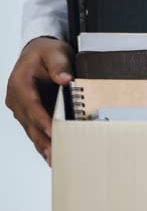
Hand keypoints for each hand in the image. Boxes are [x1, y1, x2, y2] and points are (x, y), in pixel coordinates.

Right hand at [6, 37, 72, 165]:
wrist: (39, 51)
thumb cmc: (46, 52)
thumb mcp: (55, 52)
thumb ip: (60, 65)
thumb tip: (65, 79)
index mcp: (20, 83)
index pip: (31, 105)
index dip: (42, 120)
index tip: (53, 131)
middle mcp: (17, 98)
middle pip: (30, 122)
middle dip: (43, 139)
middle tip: (56, 154)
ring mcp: (21, 107)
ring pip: (31, 130)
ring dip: (42, 145)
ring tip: (54, 159)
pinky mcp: (29, 113)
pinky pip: (34, 129)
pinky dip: (42, 142)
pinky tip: (50, 154)